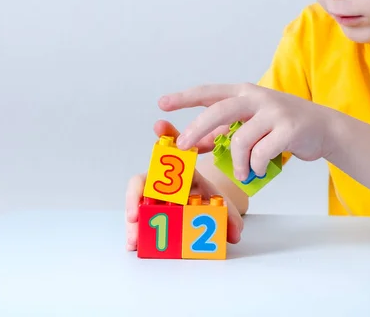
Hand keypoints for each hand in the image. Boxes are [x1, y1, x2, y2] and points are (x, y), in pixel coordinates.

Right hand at [125, 120, 243, 250]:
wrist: (203, 210)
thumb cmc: (208, 200)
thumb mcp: (221, 206)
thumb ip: (230, 217)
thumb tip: (237, 234)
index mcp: (183, 172)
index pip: (174, 149)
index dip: (167, 135)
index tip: (160, 126)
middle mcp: (163, 183)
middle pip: (144, 183)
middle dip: (135, 196)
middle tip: (134, 215)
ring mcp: (152, 199)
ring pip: (136, 204)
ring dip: (133, 221)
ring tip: (134, 240)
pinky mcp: (146, 214)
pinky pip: (138, 221)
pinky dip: (135, 232)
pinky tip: (133, 244)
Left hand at [158, 83, 332, 180]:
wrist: (323, 128)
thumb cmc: (281, 126)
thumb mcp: (251, 123)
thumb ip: (225, 131)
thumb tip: (195, 144)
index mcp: (244, 92)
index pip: (209, 92)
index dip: (185, 98)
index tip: (162, 104)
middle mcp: (257, 97)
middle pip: (218, 111)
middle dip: (197, 129)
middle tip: (183, 147)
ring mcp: (274, 111)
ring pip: (240, 139)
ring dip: (235, 162)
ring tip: (241, 173)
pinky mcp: (289, 128)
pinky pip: (261, 153)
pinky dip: (255, 166)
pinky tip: (259, 170)